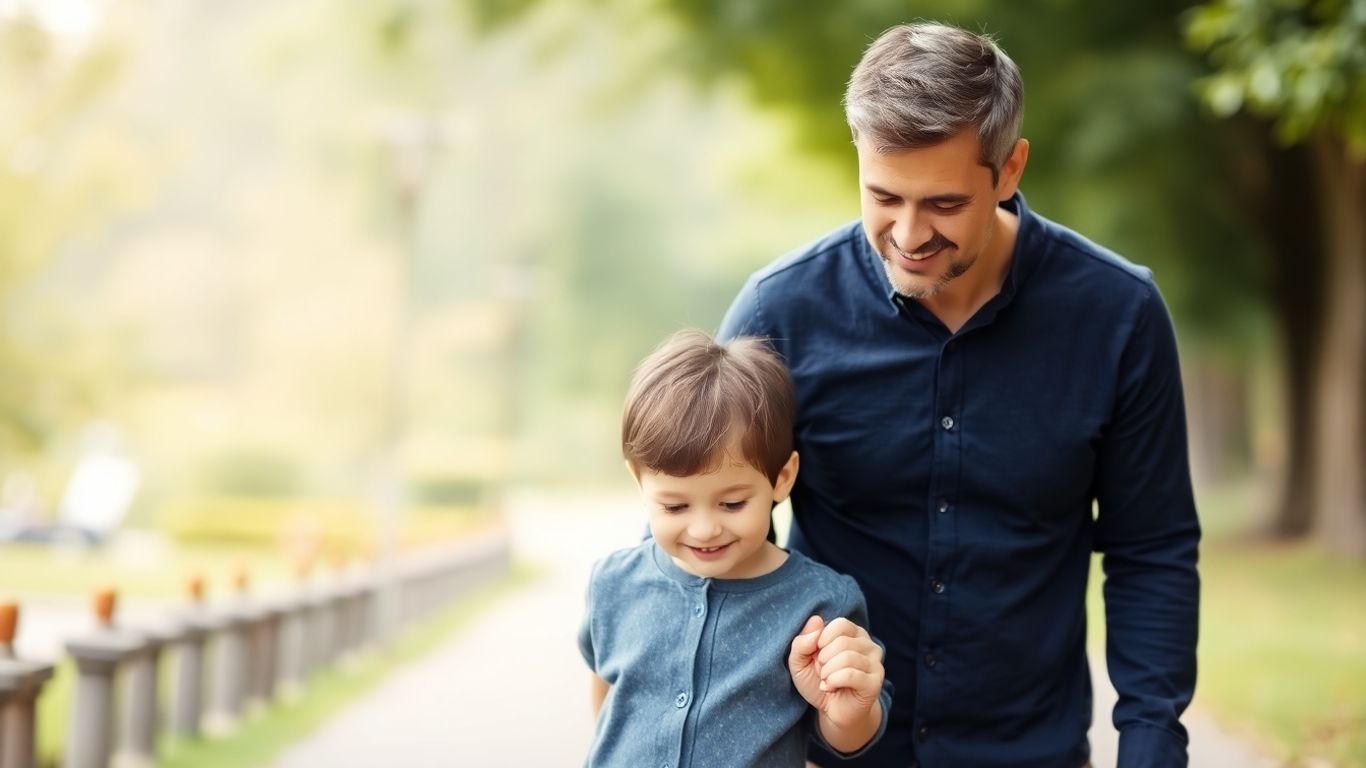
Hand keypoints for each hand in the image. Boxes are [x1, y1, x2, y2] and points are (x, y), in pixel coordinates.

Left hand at [787, 615, 884, 729]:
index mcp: (853, 633)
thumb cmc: (817, 681)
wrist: (831, 711)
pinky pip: (851, 675)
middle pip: (842, 642)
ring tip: (826, 680)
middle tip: (822, 672)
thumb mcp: (800, 661)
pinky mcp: (875, 683)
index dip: (822, 639)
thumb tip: (817, 621)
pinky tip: (830, 688)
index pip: (840, 624)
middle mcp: (868, 645)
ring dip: (827, 672)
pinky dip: (833, 681)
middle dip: (823, 659)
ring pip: (847, 658)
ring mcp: (875, 664)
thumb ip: (801, 641)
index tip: (817, 654)